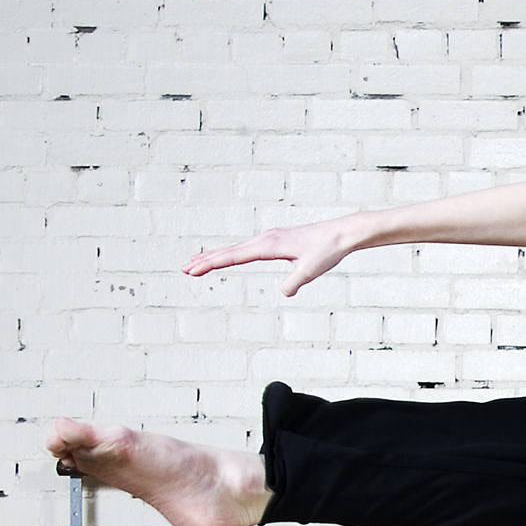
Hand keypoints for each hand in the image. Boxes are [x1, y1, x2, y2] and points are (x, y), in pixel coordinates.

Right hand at [184, 219, 358, 296]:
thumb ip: (295, 282)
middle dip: (205, 260)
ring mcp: (269, 238)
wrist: (342, 234)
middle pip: (229, 251)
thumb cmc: (327, 250)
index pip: (234, 256)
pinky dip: (232, 253)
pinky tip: (229, 256)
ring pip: (236, 248)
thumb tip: (284, 292)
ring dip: (215, 255)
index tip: (193, 270)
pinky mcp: (276, 241)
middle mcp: (265, 239)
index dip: (212, 264)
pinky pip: (247, 248)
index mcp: (269, 245)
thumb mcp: (311, 270)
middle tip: (184, 269)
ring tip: (196, 263)